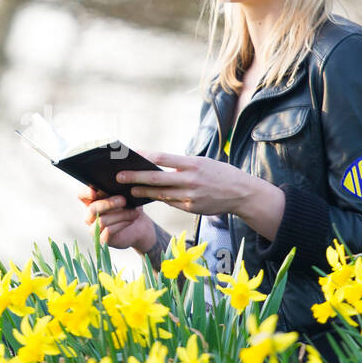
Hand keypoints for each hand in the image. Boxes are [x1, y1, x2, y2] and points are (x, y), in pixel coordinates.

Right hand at [77, 185, 156, 250]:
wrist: (139, 226)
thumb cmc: (130, 207)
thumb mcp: (126, 196)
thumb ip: (118, 190)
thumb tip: (120, 182)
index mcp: (92, 201)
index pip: (82, 195)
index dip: (86, 193)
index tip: (95, 192)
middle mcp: (90, 215)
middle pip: (93, 208)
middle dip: (109, 203)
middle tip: (124, 200)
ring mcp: (95, 228)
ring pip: (102, 221)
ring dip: (121, 215)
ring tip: (134, 212)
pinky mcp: (102, 239)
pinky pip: (108, 231)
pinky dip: (121, 224)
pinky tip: (130, 220)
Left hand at [113, 150, 249, 215]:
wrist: (242, 193)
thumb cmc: (220, 174)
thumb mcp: (203, 163)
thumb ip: (182, 165)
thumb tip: (158, 165)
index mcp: (192, 164)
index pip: (162, 158)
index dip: (144, 156)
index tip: (129, 154)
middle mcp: (190, 180)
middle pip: (156, 178)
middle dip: (135, 177)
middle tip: (119, 176)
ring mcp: (190, 196)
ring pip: (160, 193)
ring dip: (143, 191)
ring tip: (130, 189)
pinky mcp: (191, 208)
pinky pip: (170, 202)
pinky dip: (159, 199)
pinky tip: (148, 197)